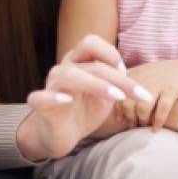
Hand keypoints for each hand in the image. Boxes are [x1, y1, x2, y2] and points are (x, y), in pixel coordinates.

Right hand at [18, 35, 151, 160]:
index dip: (110, 52)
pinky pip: (39, 97)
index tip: (126, 72)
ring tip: (117, 96)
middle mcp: (64, 69)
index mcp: (79, 61)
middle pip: (90, 64)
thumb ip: (116, 80)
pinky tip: (66, 100)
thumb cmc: (84, 109)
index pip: (91, 43)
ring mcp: (51, 86)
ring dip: (96, 84)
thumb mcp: (106, 94)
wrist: (60, 135)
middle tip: (138, 94)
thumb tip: (124, 70)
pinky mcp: (40, 106)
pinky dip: (52, 97)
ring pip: (69, 75)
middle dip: (117, 78)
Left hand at [119, 59, 177, 130]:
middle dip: (130, 117)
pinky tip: (156, 129)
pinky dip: (158, 121)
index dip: (118, 109)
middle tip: (132, 126)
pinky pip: (162, 109)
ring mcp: (158, 84)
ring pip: (143, 107)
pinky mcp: (171, 89)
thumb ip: (128, 84)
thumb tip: (113, 101)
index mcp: (134, 75)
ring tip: (144, 127)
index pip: (119, 94)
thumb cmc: (160, 76)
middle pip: (128, 103)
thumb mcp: (142, 74)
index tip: (119, 119)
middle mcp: (144, 78)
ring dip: (142, 120)